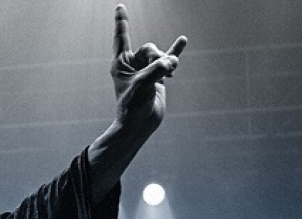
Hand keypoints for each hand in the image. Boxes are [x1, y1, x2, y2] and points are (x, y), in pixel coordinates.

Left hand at [110, 4, 186, 133]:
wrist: (140, 123)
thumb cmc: (133, 106)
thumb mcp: (142, 86)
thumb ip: (157, 70)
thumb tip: (172, 61)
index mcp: (120, 63)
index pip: (121, 37)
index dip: (121, 21)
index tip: (120, 6)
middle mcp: (132, 64)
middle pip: (149, 48)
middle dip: (158, 57)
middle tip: (163, 72)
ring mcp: (146, 68)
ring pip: (161, 54)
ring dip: (168, 62)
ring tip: (171, 74)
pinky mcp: (158, 75)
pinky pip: (169, 58)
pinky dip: (176, 50)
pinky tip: (182, 40)